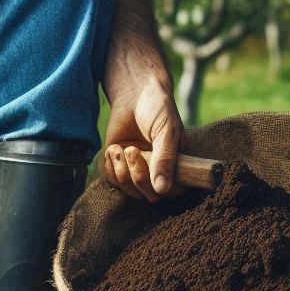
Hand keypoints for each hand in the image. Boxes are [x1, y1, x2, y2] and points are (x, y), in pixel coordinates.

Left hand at [102, 76, 184, 201]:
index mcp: (177, 164)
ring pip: (130, 191)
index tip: (152, 165)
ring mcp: (138, 171)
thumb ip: (165, 158)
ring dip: (123, 171)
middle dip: (139, 177)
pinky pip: (113, 181)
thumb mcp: (166, 131)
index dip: (164, 187)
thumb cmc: (157, 110)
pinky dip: (111, 167)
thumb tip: (162, 189)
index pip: (175, 191)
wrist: (134, 93)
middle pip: (150, 196)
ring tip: (125, 148)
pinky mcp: (120, 166)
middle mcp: (159, 172)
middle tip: (134, 150)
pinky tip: (114, 148)